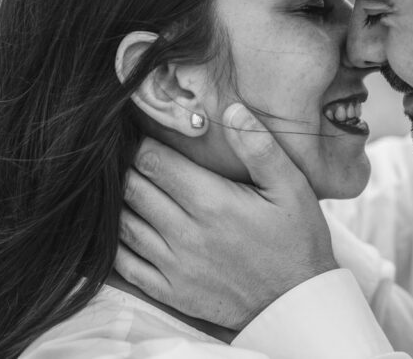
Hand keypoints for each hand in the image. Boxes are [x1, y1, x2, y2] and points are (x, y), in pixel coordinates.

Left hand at [115, 104, 337, 329]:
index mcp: (212, 202)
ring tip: (127, 185)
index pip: (155, 162)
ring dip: (120, 202)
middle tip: (129, 155)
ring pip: (124, 224)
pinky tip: (122, 227)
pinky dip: (115, 242)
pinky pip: (126, 264)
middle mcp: (186, 234)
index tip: (143, 133)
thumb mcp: (291, 187)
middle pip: (134, 189)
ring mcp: (175, 266)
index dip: (142, 143)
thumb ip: (260, 146)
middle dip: (128, 167)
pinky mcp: (171, 292)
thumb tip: (232, 109)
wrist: (297, 303)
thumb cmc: (297, 240)